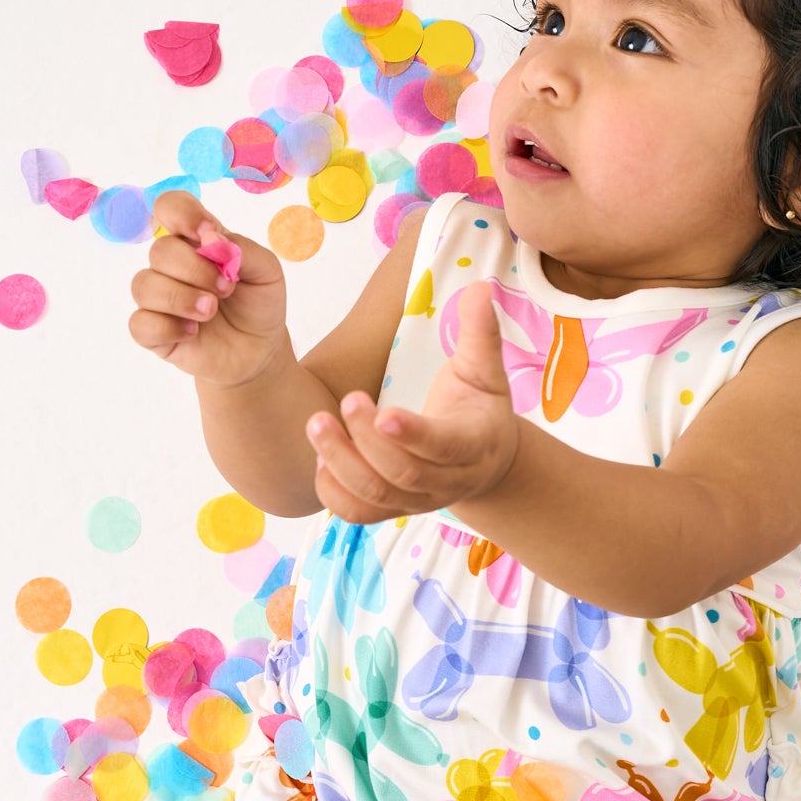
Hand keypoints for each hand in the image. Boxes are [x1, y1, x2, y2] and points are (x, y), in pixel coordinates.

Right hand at [128, 190, 290, 386]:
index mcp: (195, 240)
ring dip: (180, 298)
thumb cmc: (258, 305)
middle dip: (195, 270)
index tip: (207, 233)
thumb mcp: (267, 271)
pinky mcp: (152, 332)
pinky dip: (168, 328)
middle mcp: (171, 265)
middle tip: (226, 290)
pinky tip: (192, 333)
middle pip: (160, 251)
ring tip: (210, 311)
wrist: (258, 351)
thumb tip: (210, 237)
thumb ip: (242, 249)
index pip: (170, 207)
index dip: (182, 214)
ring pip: (144, 285)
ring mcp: (159, 298)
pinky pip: (140, 324)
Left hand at [308, 280, 519, 524]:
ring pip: (374, 497)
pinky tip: (319, 457)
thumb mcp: (485, 369)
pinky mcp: (391, 509)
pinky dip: (332, 491)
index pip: (442, 446)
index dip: (411, 433)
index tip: (381, 411)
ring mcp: (416, 501)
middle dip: (366, 442)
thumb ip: (479, 332)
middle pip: (401, 474)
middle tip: (340, 404)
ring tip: (316, 424)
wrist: (483, 461)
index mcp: (473, 444)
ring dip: (340, 464)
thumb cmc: (479, 407)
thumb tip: (478, 287)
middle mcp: (445, 481)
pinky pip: (357, 514)